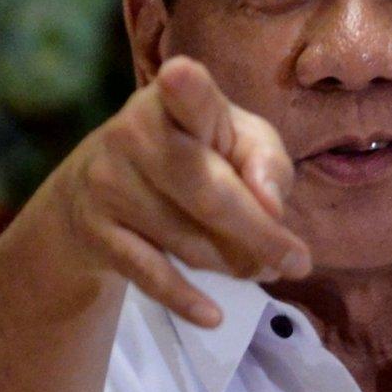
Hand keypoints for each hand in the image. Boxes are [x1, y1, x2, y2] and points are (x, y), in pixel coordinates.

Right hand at [47, 55, 311, 327]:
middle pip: (209, 193)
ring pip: (189, 241)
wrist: (97, 187)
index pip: (186, 92)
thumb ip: (267, 164)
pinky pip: (150, 274)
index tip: (180, 76)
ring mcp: (108, 183)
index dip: (185, 88)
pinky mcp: (96, 230)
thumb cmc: (193, 152)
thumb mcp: (239, 141)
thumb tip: (271, 208)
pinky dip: (185, 298)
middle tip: (295, 262)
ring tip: (257, 266)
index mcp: (177, 99)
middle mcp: (134, 133)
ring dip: (233, 264)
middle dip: (260, 235)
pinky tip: (213, 315)